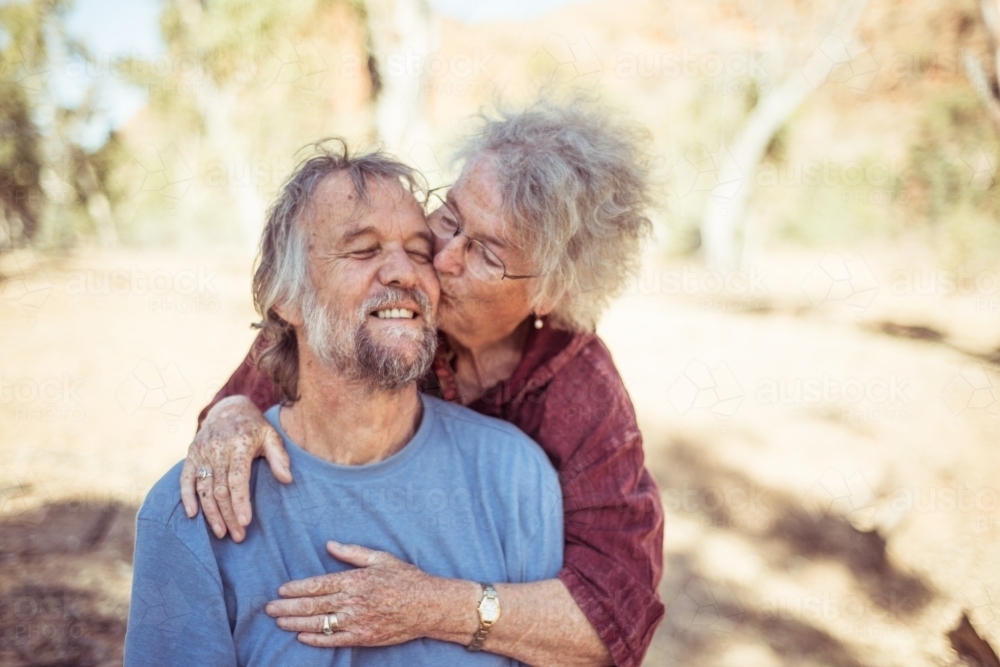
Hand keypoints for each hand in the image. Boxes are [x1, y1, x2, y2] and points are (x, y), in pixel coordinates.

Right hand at [179, 395, 291, 540]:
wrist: (228, 409)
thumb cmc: (255, 428)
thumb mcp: (272, 437)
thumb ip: (279, 457)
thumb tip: (287, 479)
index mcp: (239, 445)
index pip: (237, 479)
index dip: (240, 502)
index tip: (245, 522)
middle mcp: (218, 449)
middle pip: (220, 489)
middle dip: (228, 515)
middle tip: (238, 536)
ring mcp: (202, 452)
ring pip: (204, 489)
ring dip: (211, 513)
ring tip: (221, 533)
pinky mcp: (191, 455)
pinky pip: (185, 479)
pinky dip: (187, 498)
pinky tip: (193, 515)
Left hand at [264, 541, 469, 647]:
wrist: (428, 605)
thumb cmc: (406, 578)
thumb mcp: (380, 558)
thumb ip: (353, 552)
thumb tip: (329, 544)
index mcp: (355, 579)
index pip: (318, 584)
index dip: (297, 588)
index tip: (280, 590)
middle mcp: (353, 601)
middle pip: (313, 605)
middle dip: (288, 606)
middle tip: (269, 608)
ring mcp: (357, 621)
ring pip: (319, 623)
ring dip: (296, 622)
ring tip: (279, 622)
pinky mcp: (364, 637)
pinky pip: (334, 640)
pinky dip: (316, 639)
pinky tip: (302, 636)